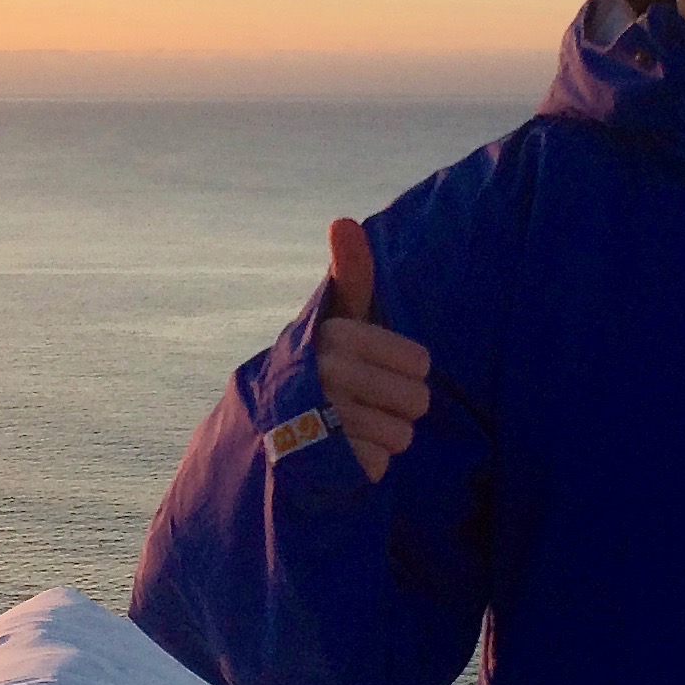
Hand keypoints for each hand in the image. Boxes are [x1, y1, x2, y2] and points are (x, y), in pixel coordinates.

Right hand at [317, 216, 433, 481]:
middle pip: (416, 400)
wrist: (266, 427)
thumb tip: (343, 220)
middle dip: (401, 407)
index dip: (409, 370)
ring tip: (356, 427)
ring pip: (402, 435)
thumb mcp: (335, 319)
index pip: (418, 362)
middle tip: (370, 403)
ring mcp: (323, 419)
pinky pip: (381, 464)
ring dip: (386, 436)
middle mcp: (325, 373)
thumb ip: (349, 276)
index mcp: (334, 335)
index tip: (379, 368)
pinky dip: (368, 462)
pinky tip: (344, 452)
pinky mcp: (323, 462)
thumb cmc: (319, 364)